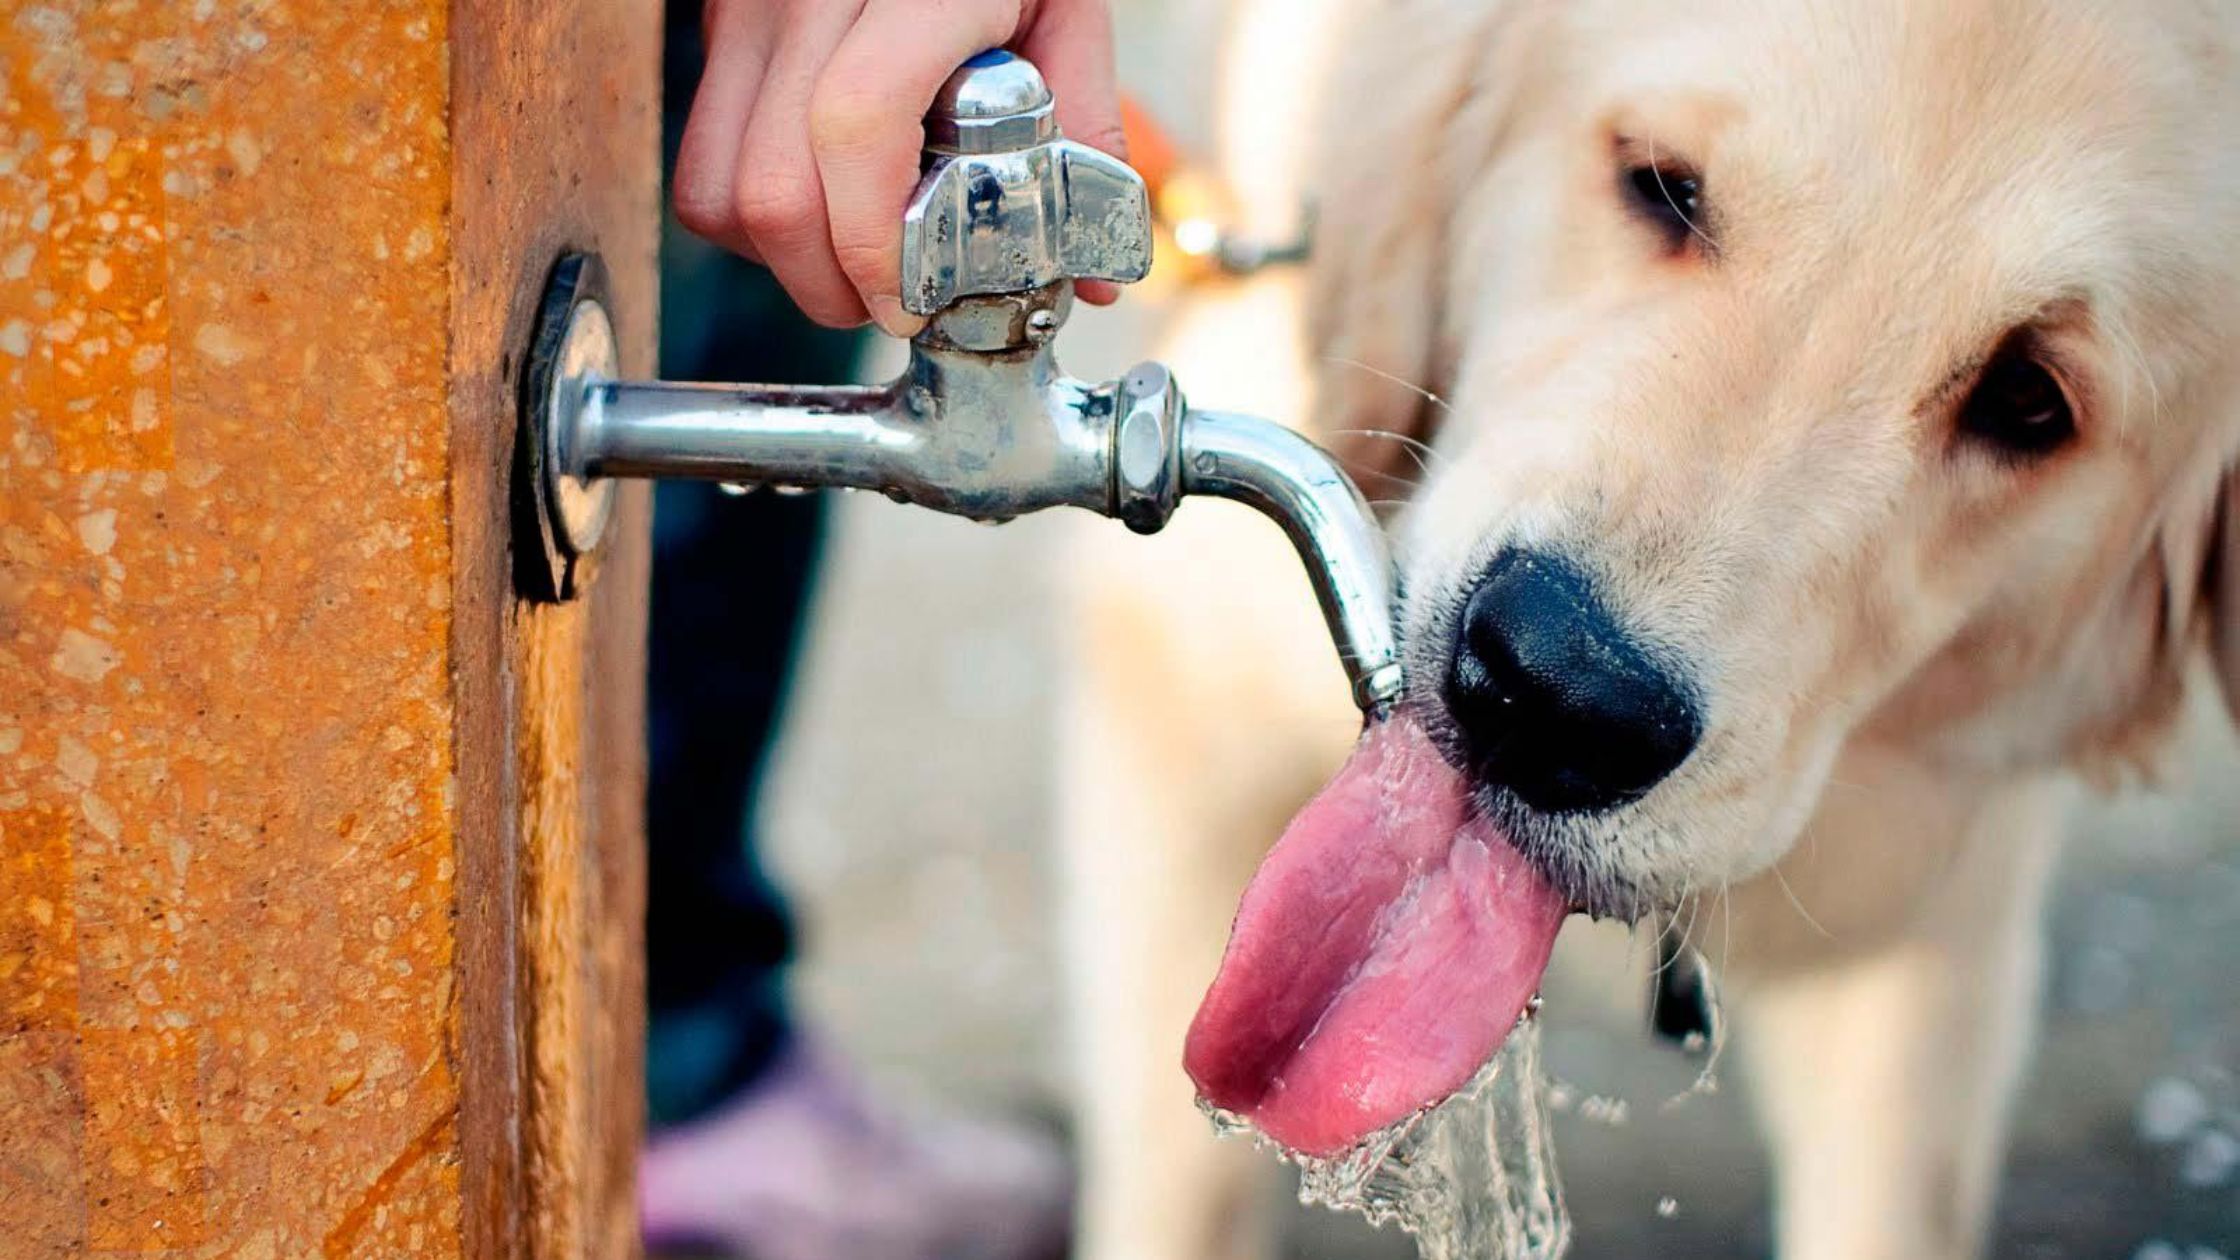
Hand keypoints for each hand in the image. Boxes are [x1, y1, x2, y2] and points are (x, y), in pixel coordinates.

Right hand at [675, 0, 1125, 337]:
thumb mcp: (1066, 8)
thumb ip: (1086, 128)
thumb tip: (1089, 274)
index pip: (855, 125)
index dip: (872, 243)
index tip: (908, 301)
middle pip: (773, 190)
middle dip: (830, 284)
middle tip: (889, 303)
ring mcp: (748, 9)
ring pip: (719, 192)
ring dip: (782, 261)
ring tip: (851, 262)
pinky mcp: (718, 28)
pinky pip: (700, 164)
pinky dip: (748, 222)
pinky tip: (815, 211)